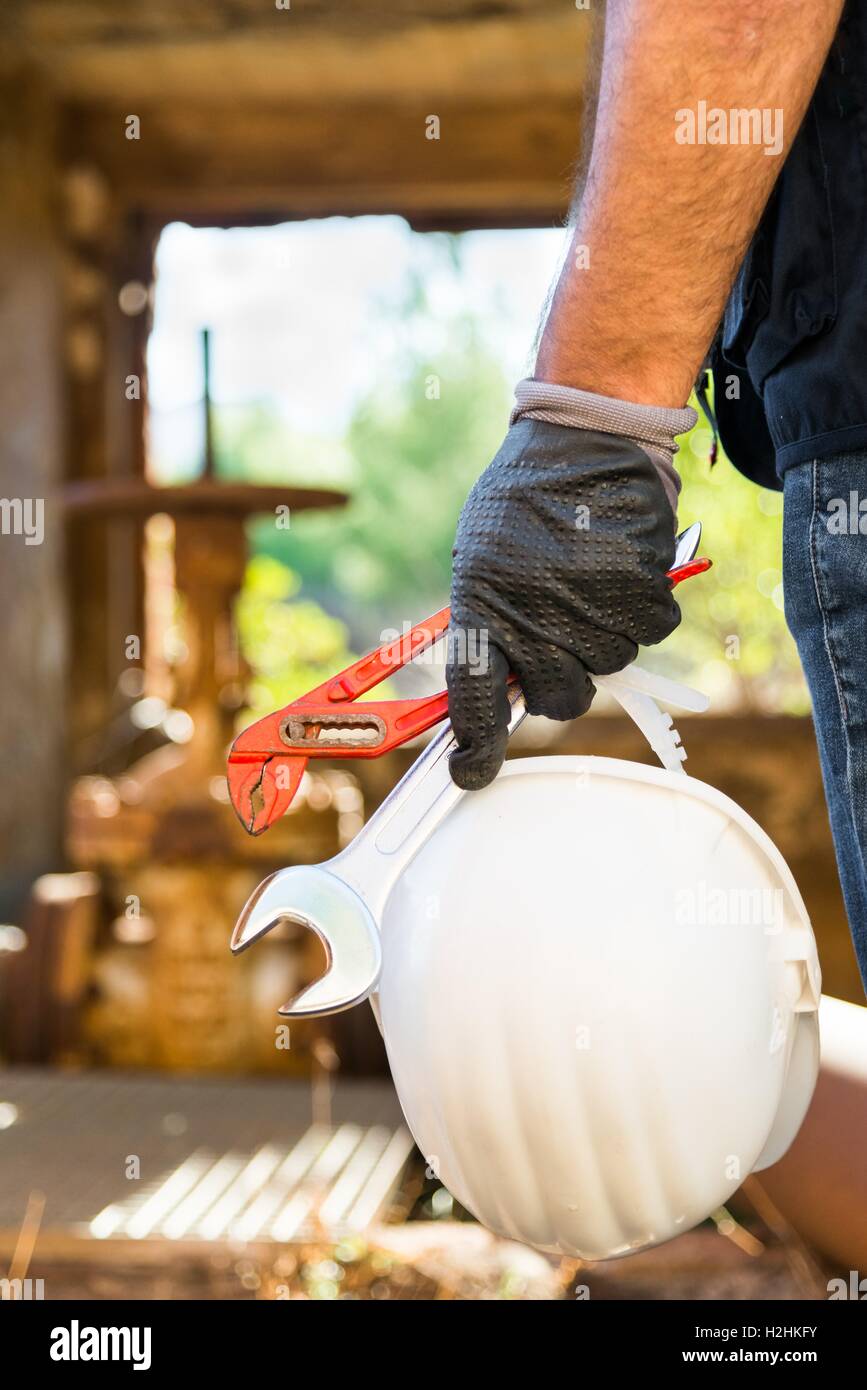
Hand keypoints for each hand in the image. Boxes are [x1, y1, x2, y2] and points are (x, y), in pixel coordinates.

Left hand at [446, 418, 679, 789]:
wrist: (582, 435)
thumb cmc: (524, 500)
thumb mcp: (480, 557)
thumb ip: (486, 623)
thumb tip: (492, 689)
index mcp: (481, 603)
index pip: (473, 695)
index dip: (474, 746)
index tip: (469, 775)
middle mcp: (532, 610)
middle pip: (557, 697)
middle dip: (561, 679)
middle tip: (561, 636)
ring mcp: (588, 602)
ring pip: (609, 666)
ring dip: (604, 635)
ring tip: (588, 582)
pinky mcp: (639, 586)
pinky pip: (651, 632)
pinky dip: (643, 610)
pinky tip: (622, 572)